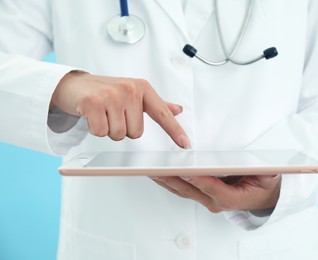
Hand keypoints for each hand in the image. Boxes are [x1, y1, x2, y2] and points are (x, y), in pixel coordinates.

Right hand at [51, 71, 190, 147]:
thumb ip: (157, 104)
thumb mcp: (134, 94)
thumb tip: (178, 109)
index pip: (162, 113)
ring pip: (119, 135)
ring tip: (102, 114)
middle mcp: (129, 89)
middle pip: (136, 132)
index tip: (185, 144)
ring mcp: (111, 95)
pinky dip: (95, 129)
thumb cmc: (106, 91)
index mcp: (142, 88)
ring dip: (109, 129)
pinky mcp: (93, 103)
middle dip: (123, 129)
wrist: (74, 84)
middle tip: (112, 114)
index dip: (175, 130)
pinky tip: (92, 115)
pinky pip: (101, 132)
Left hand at [151, 175, 280, 212]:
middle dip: (171, 178)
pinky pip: (183, 189)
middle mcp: (215, 201)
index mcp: (232, 197)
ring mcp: (207, 199)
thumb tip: (248, 162)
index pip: (212, 188)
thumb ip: (259, 170)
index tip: (186, 171)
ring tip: (150, 168)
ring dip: (165, 179)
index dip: (199, 179)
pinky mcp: (202, 195)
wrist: (266, 197)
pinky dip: (170, 180)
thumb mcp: (268, 174)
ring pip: (181, 190)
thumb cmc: (265, 185)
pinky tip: (159, 172)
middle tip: (157, 168)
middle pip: (189, 189)